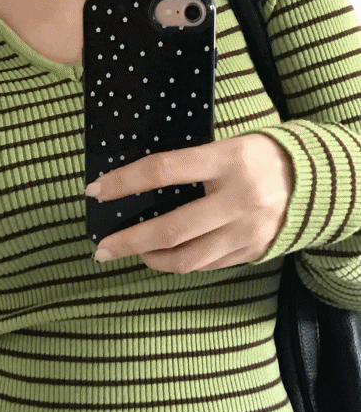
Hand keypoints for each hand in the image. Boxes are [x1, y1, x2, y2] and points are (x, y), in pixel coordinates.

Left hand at [85, 133, 294, 271]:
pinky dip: (180, 263)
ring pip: (187, 258)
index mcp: (228, 160)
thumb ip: (191, 166)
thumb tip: (137, 184)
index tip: (96, 191)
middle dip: (129, 241)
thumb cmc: (260, 157)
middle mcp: (237, 199)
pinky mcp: (251, 251)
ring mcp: (246, 231)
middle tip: (102, 248)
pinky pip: (206, 265)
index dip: (125, 181)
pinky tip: (164, 257)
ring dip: (152, 259)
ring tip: (133, 253)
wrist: (315, 180)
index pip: (164, 170)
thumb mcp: (227, 147)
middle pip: (171, 230)